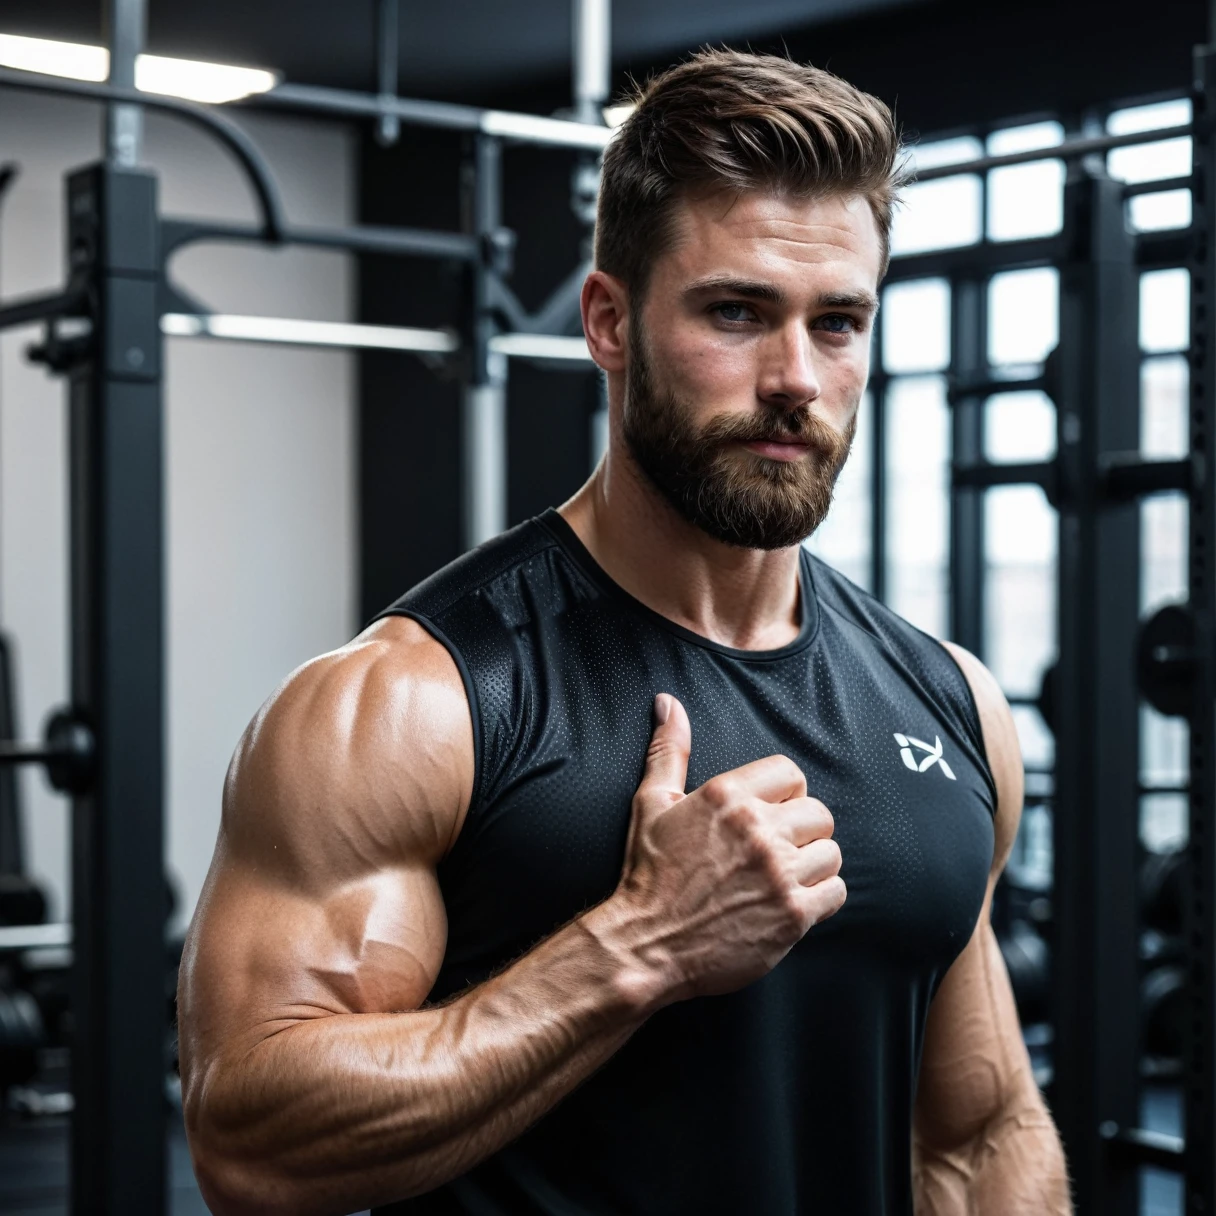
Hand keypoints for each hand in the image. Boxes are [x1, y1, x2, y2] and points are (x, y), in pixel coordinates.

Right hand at [611, 693, 845, 1002]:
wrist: (644, 945)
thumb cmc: (648, 874)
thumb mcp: (651, 803)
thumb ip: (669, 750)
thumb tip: (668, 703)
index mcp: (726, 796)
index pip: (790, 774)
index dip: (784, 794)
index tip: (769, 816)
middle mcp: (757, 829)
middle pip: (818, 813)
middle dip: (801, 831)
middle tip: (776, 851)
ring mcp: (778, 873)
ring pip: (830, 852)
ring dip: (812, 865)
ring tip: (783, 878)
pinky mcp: (792, 915)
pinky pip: (835, 892)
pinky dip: (819, 898)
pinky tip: (790, 903)